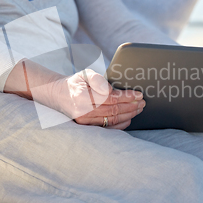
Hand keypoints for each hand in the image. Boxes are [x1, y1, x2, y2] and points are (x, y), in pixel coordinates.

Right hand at [5, 61, 144, 129]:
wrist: (59, 95)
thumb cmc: (75, 83)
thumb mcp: (84, 74)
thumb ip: (98, 79)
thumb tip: (112, 90)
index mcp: (82, 95)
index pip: (109, 97)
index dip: (126, 96)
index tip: (138, 94)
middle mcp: (82, 110)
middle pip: (113, 109)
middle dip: (131, 106)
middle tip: (143, 102)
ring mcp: (84, 120)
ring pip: (111, 119)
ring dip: (129, 114)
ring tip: (139, 108)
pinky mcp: (86, 126)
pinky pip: (107, 127)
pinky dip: (120, 124)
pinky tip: (129, 118)